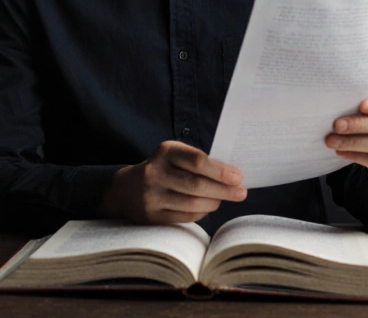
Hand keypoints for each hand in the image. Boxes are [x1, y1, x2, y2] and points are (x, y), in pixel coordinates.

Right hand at [100, 141, 245, 223]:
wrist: (126, 188)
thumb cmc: (163, 169)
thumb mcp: (174, 156)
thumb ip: (198, 162)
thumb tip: (232, 176)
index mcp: (165, 152)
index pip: (197, 161)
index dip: (221, 171)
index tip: (238, 177)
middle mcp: (155, 173)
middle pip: (197, 185)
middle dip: (224, 190)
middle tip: (241, 193)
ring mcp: (152, 196)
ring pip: (193, 203)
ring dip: (215, 202)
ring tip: (224, 199)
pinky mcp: (151, 216)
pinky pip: (186, 217)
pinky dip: (202, 212)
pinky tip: (208, 207)